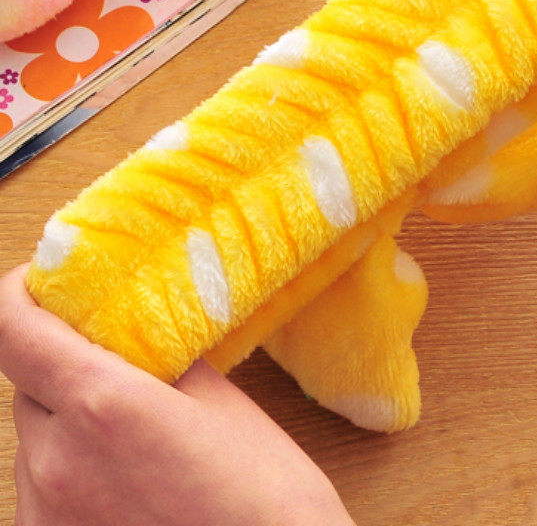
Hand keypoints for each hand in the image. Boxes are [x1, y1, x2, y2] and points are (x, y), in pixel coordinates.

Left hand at [0, 264, 354, 525]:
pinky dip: (69, 463)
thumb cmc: (261, 496)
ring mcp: (45, 516)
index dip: (19, 294)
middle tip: (112, 356)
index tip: (44, 283)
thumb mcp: (218, 400)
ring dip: (66, 415)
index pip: (11, 330)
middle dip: (60, 360)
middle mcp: (54, 463)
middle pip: (25, 384)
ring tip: (129, 425)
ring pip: (33, 438)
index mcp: (101, 406)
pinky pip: (41, 486)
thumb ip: (160, 357)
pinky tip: (125, 473)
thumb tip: (135, 332)